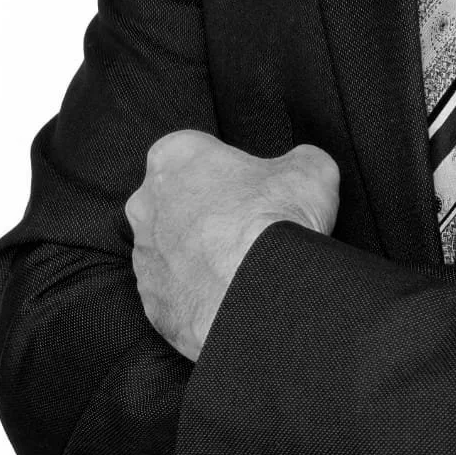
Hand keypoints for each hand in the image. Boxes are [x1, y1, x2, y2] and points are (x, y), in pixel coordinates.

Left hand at [125, 130, 339, 361]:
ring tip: (242, 267)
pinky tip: (229, 297)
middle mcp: (146, 203)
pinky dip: (197, 295)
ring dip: (198, 255)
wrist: (262, 295)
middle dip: (205, 212)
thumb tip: (303, 167)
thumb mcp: (311, 168)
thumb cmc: (276, 222)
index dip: (227, 169)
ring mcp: (144, 256)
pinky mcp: (151, 302)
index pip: (195, 153)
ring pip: (170, 250)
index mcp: (175, 156)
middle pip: (175, 201)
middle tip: (247, 226)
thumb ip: (299, 158)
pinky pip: (173, 293)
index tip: (251, 187)